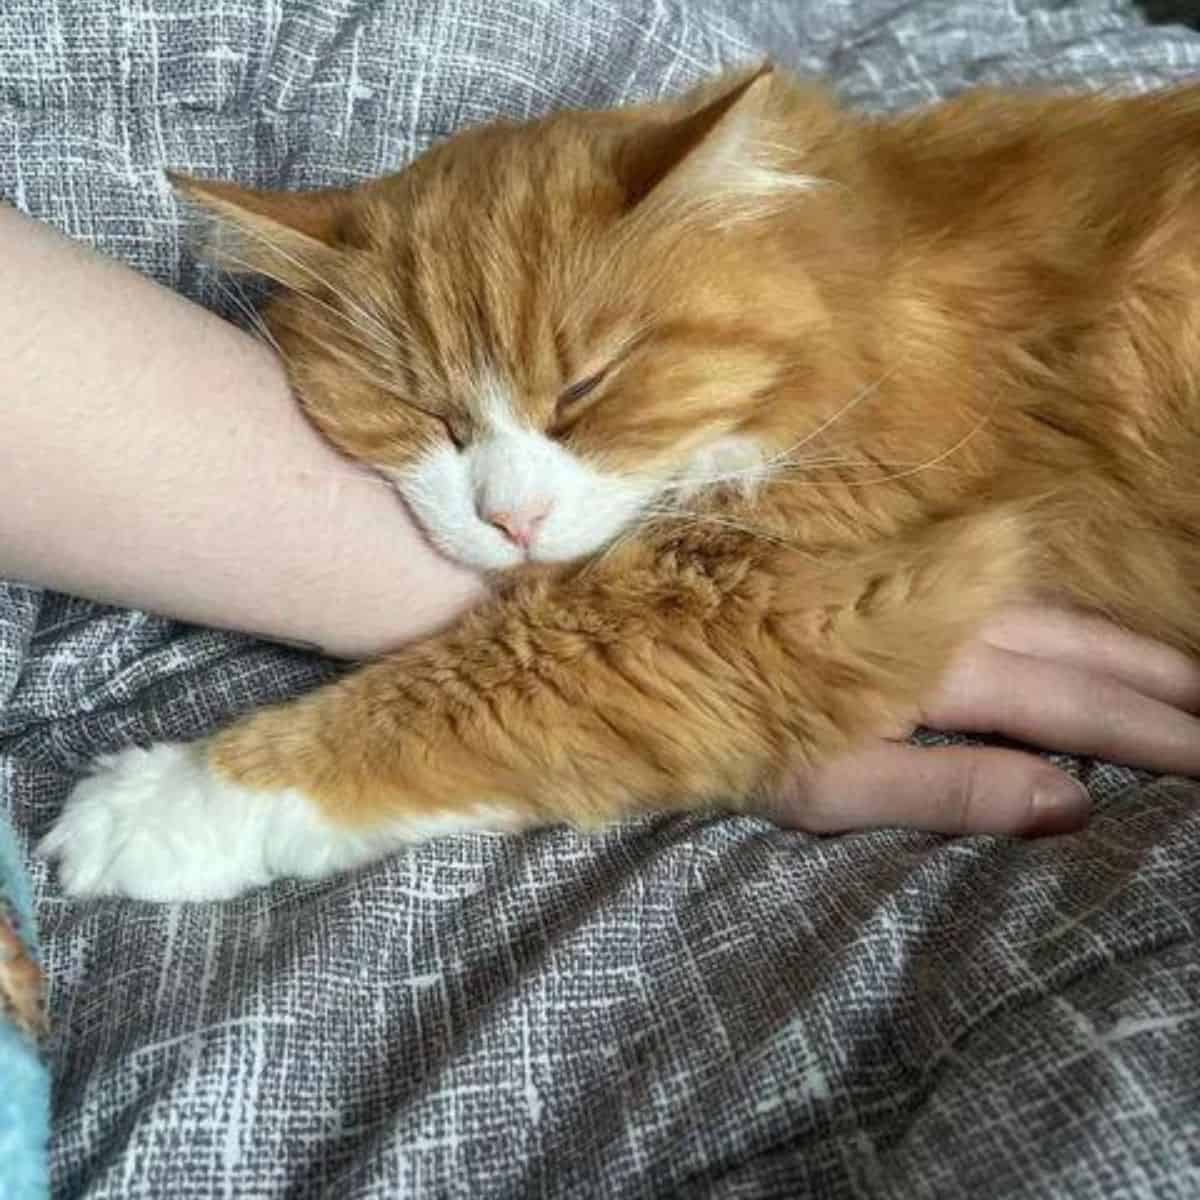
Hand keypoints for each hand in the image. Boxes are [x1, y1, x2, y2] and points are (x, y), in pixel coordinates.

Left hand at [762, 603, 1199, 836]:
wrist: (636, 644)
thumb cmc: (722, 725)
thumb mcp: (826, 781)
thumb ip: (945, 787)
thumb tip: (1070, 804)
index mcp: (925, 673)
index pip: (1062, 706)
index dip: (1144, 733)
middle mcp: (933, 616)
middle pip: (1070, 650)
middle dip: (1153, 684)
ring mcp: (912, 586)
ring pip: (1043, 612)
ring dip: (1118, 642)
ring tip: (1186, 670)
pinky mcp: (888, 575)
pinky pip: (997, 588)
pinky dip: (1055, 610)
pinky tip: (1081, 618)